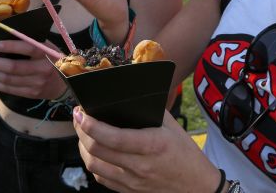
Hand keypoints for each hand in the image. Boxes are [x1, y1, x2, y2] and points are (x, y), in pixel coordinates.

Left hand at [0, 39, 66, 99]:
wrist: (68, 81)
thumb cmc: (52, 58)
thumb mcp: (47, 47)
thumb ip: (30, 42)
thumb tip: (4, 35)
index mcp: (46, 53)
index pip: (27, 48)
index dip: (10, 46)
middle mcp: (42, 68)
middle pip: (13, 67)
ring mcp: (37, 83)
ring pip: (9, 80)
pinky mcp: (33, 93)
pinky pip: (11, 89)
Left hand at [73, 109, 220, 192]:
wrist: (197, 187)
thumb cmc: (186, 154)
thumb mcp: (172, 126)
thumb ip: (150, 110)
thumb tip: (128, 93)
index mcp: (152, 145)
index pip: (113, 137)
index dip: (91, 125)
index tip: (81, 112)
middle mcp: (140, 166)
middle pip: (97, 150)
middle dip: (81, 132)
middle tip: (78, 118)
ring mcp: (133, 181)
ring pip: (94, 166)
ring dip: (83, 148)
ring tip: (82, 133)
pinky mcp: (129, 191)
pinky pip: (101, 178)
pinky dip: (93, 163)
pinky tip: (93, 152)